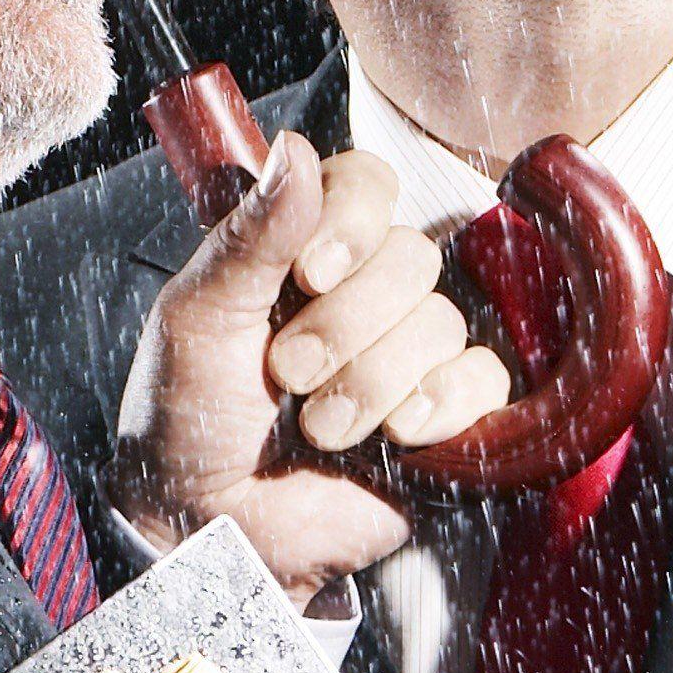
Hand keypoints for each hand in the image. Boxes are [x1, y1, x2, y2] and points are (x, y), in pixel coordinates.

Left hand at [114, 139, 512, 594]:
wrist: (214, 528)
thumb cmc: (187, 417)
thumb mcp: (200, 318)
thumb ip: (252, 235)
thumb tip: (296, 145)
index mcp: (304, 249)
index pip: (368, 184)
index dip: (353, 223)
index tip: (308, 274)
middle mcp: (364, 290)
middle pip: (411, 257)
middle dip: (344, 325)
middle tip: (289, 373)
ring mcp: (409, 351)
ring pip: (441, 321)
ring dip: (371, 381)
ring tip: (318, 426)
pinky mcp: (448, 414)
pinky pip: (485, 377)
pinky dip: (438, 405)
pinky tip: (394, 435)